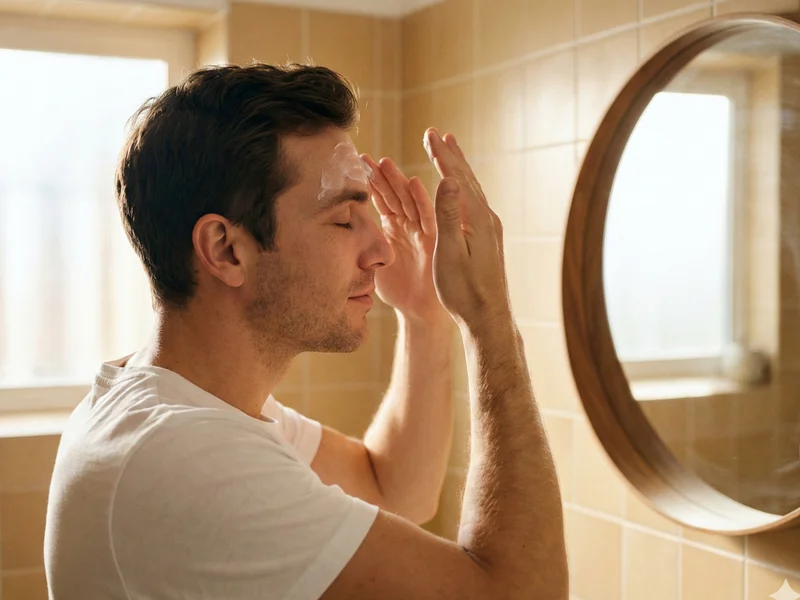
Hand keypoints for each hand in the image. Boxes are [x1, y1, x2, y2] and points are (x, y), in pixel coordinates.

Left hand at [361, 155, 449, 324]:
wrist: (418, 310)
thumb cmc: (398, 288)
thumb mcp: (371, 262)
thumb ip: (359, 246)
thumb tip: (329, 236)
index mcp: (392, 227)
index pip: (379, 199)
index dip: (367, 182)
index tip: (352, 165)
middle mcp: (407, 224)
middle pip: (393, 194)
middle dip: (380, 176)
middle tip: (365, 158)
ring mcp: (420, 230)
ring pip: (408, 200)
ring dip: (397, 181)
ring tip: (384, 163)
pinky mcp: (433, 240)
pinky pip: (427, 217)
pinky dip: (421, 200)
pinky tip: (413, 183)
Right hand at [423, 128, 511, 328]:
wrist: (488, 318)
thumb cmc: (465, 291)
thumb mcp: (450, 253)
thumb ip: (449, 216)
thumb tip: (449, 179)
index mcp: (477, 219)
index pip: (456, 179)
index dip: (442, 155)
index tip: (429, 134)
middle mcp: (487, 219)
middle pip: (467, 179)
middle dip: (450, 155)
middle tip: (437, 134)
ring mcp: (490, 229)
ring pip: (472, 190)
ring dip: (458, 169)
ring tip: (449, 153)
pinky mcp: (488, 240)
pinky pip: (473, 204)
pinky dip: (463, 188)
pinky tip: (460, 192)